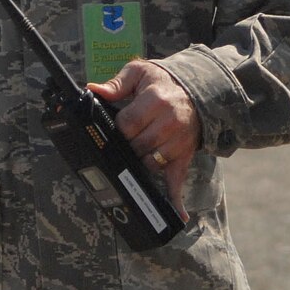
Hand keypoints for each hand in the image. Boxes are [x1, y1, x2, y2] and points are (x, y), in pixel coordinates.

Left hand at [88, 60, 199, 215]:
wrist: (197, 92)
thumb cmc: (163, 83)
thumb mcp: (140, 73)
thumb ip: (116, 83)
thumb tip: (92, 90)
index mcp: (155, 101)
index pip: (127, 124)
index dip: (118, 127)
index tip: (118, 125)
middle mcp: (169, 123)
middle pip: (135, 146)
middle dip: (127, 144)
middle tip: (128, 136)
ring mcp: (178, 143)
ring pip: (149, 163)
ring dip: (140, 160)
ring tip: (140, 147)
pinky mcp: (184, 156)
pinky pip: (179, 180)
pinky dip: (176, 199)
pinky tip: (180, 216)